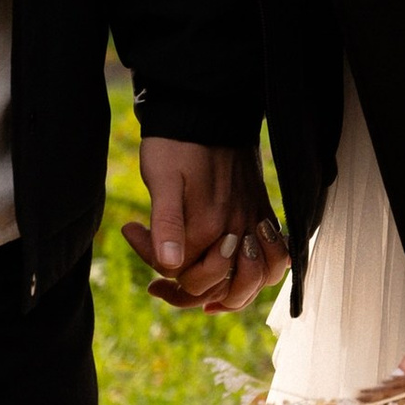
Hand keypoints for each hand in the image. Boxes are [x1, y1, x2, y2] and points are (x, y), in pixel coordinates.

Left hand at [122, 138, 288, 315]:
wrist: (208, 111)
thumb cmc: (177, 144)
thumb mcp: (162, 179)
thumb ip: (168, 224)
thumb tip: (170, 266)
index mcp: (209, 226)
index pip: (185, 276)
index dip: (156, 267)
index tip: (133, 232)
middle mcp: (236, 230)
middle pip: (219, 288)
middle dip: (185, 291)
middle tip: (156, 282)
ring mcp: (253, 224)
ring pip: (251, 283)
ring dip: (225, 293)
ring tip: (197, 289)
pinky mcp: (262, 215)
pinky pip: (271, 262)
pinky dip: (256, 278)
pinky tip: (232, 273)